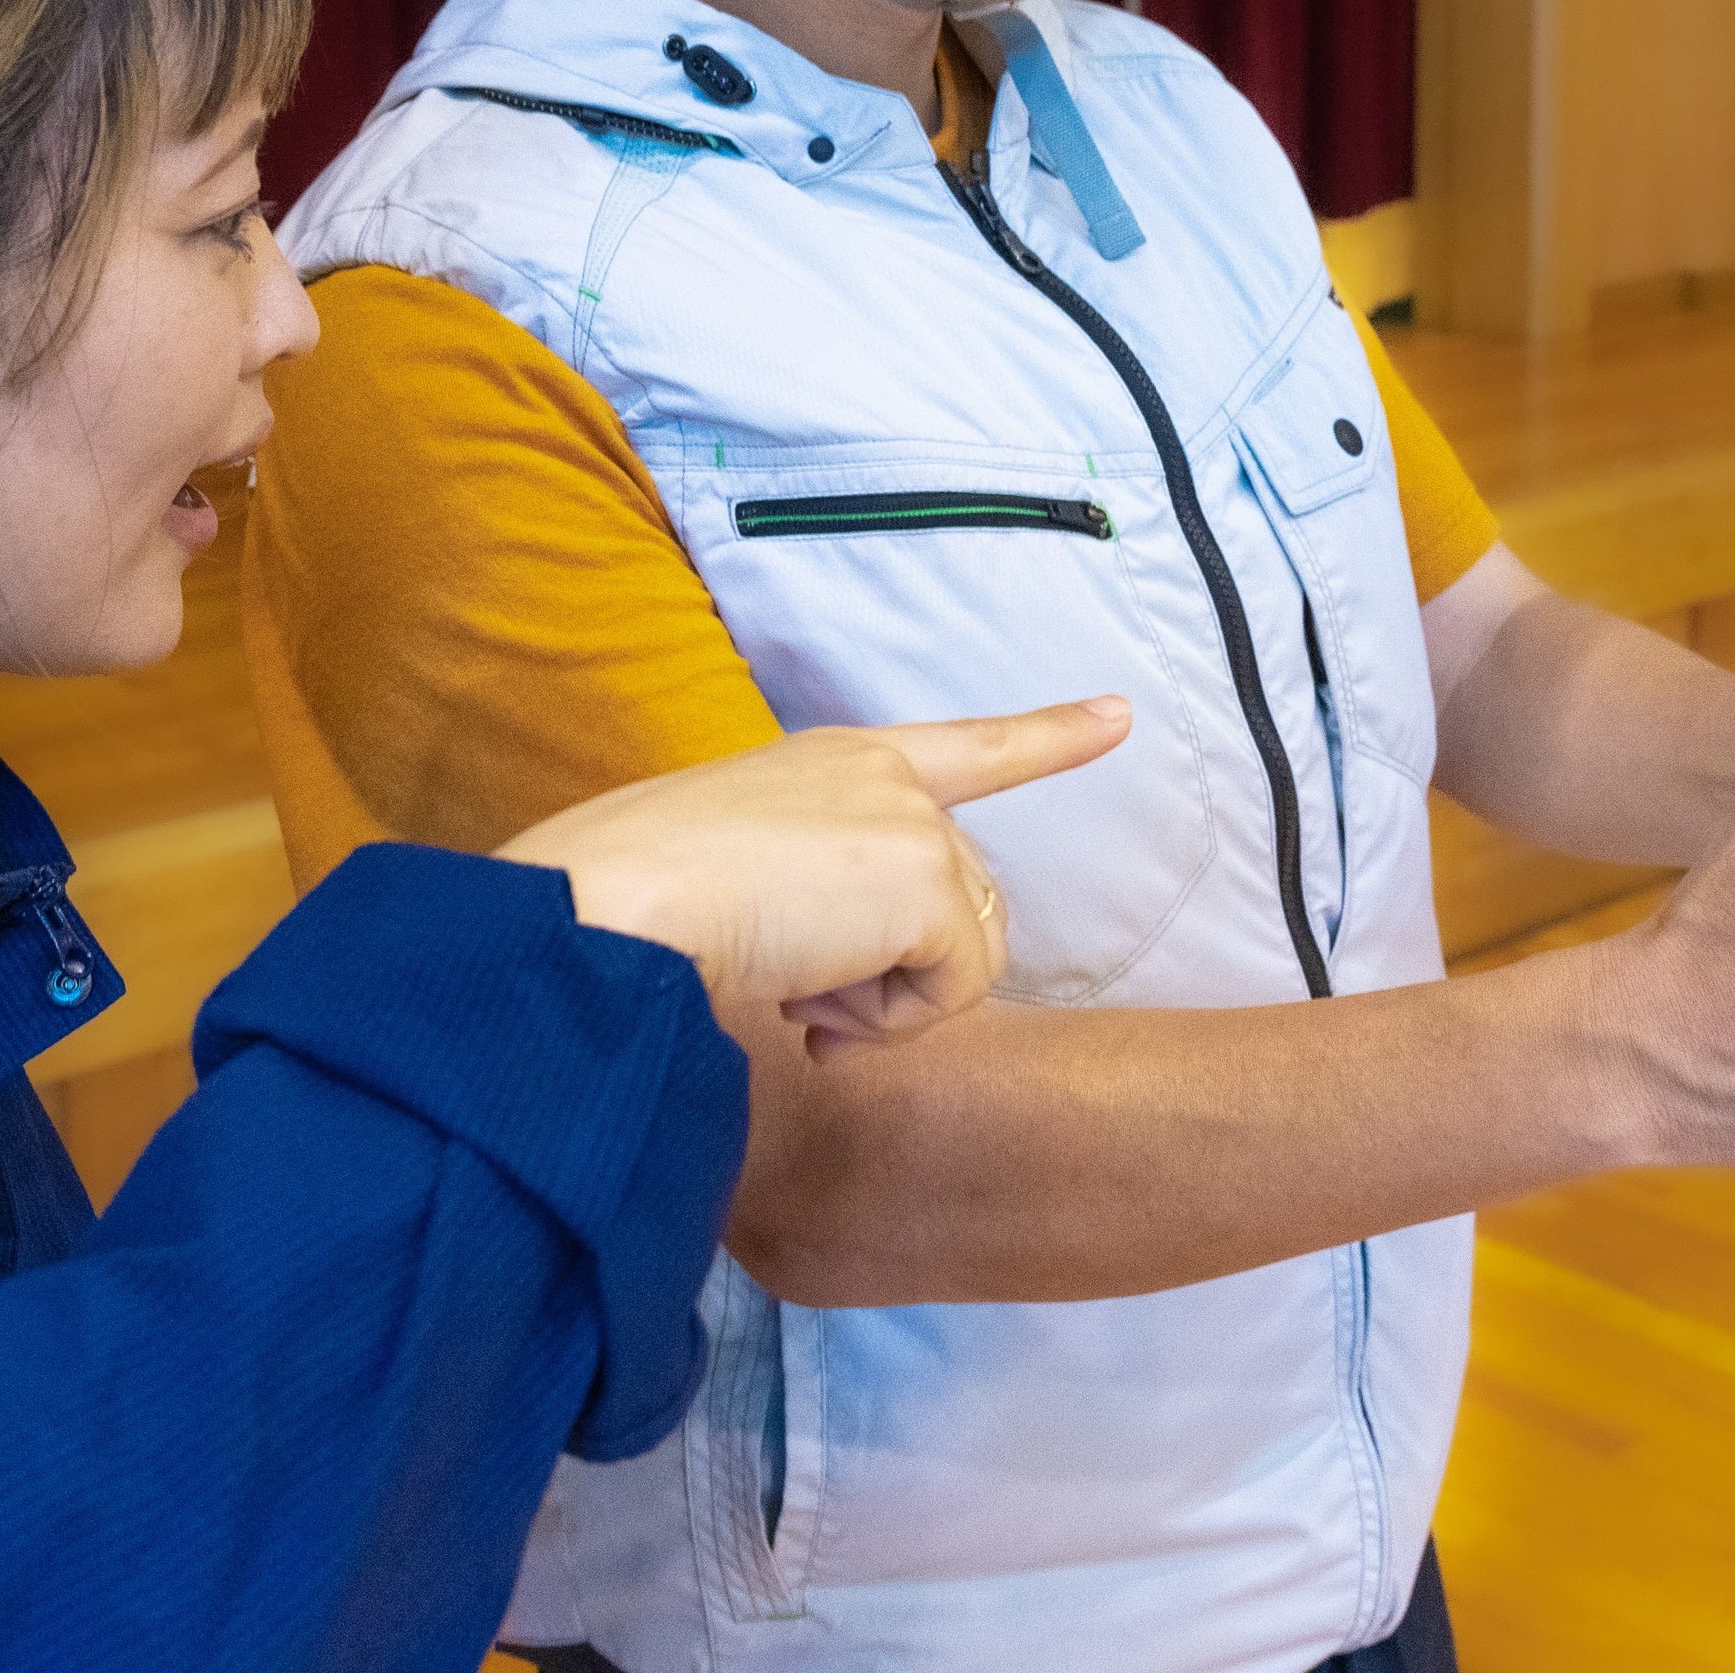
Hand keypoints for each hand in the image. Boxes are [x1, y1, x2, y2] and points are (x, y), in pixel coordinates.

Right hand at [497, 699, 1131, 1056]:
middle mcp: (882, 775)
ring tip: (798, 991)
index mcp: (834, 761)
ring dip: (886, 1001)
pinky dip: (887, 1020)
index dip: (1049, 735)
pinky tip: (812, 1001)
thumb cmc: (638, 900)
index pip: (965, 747)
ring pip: (964, 952)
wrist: (615, 901)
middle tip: (804, 996)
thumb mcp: (740, 876)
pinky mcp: (924, 881)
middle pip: (964, 900)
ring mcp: (910, 823)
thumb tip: (848, 985)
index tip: (1119, 714)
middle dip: (900, 973)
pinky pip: (952, 992)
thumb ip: (819, 896)